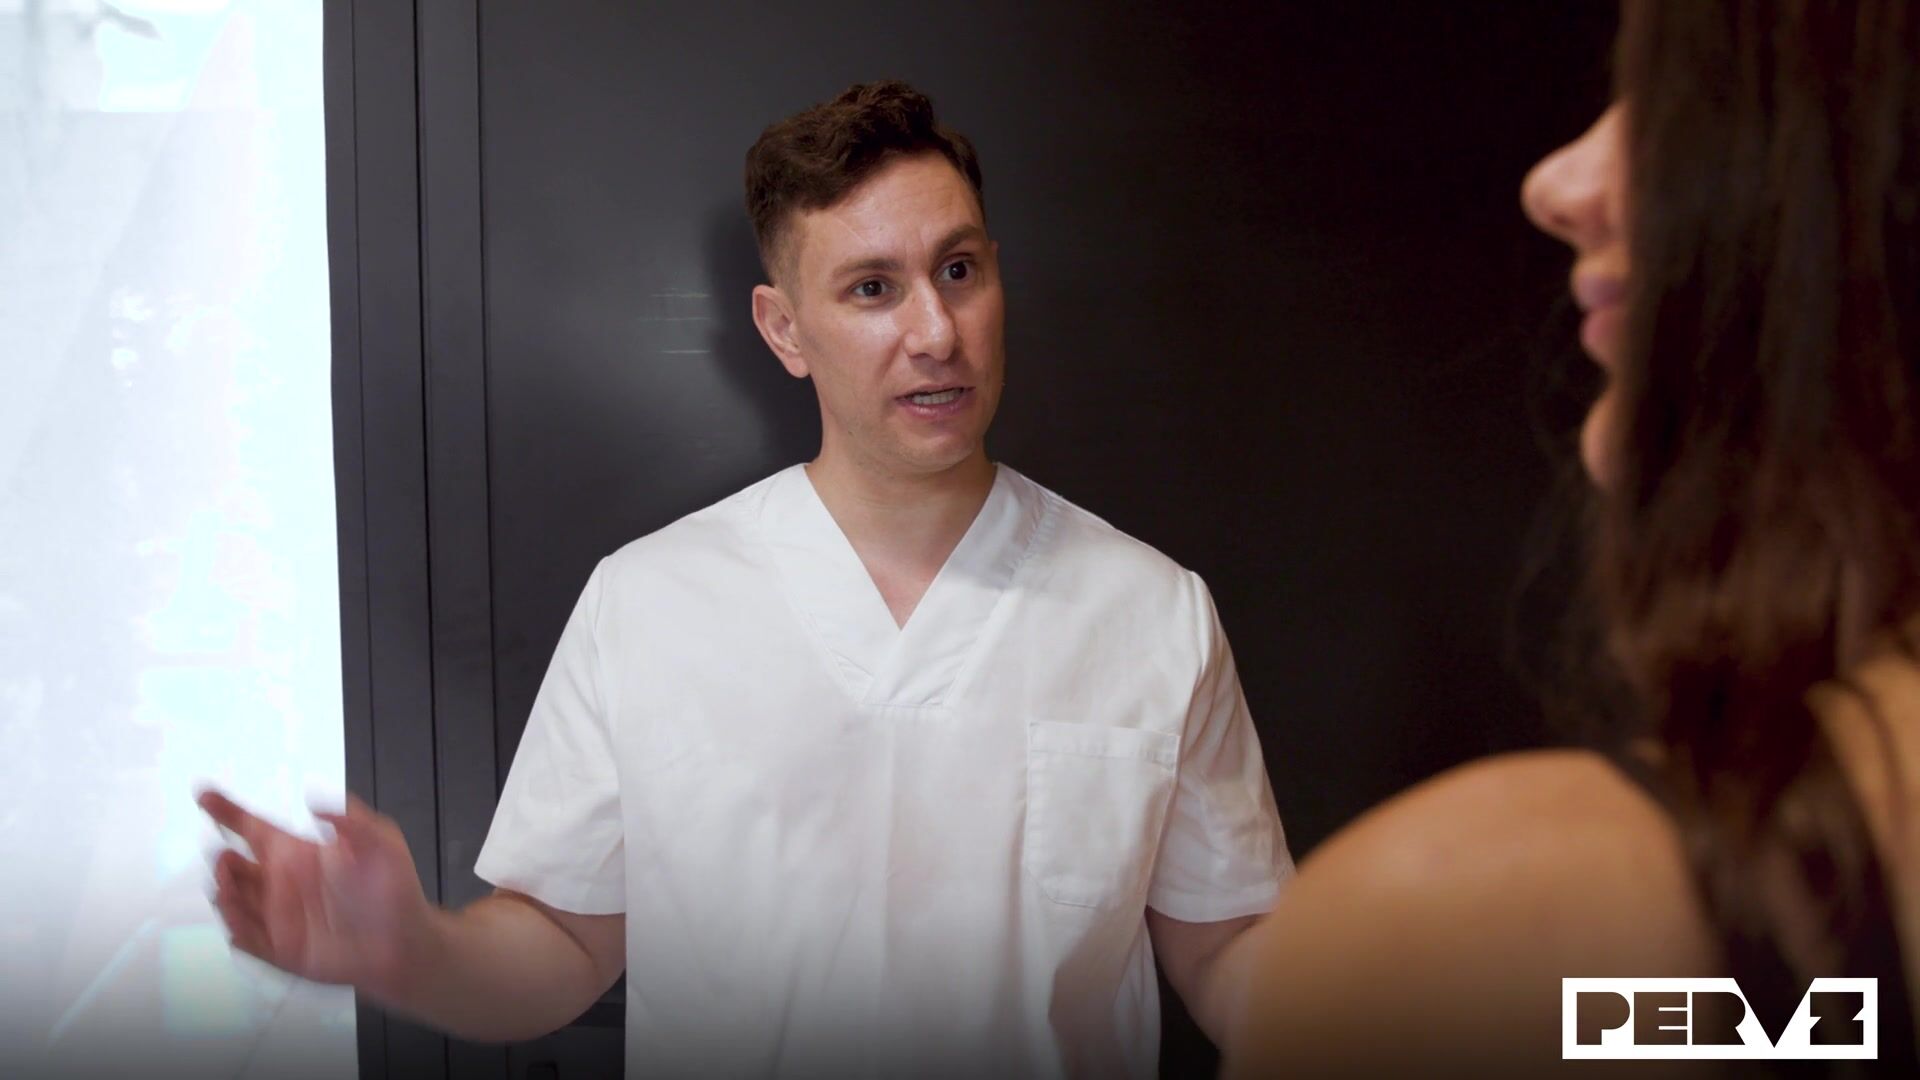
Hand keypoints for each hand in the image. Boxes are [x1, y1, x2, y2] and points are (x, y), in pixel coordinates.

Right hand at [198, 788, 434, 1000]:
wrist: (403, 941)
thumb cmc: (393, 888)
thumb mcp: (381, 842)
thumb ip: (351, 818)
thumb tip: (313, 799)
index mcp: (297, 852)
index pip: (252, 827)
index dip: (227, 811)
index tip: (204, 795)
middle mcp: (280, 881)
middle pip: (232, 866)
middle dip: (220, 860)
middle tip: (225, 858)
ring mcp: (277, 915)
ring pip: (232, 900)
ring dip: (224, 892)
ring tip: (229, 886)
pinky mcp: (279, 947)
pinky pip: (246, 938)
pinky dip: (236, 928)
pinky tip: (238, 922)